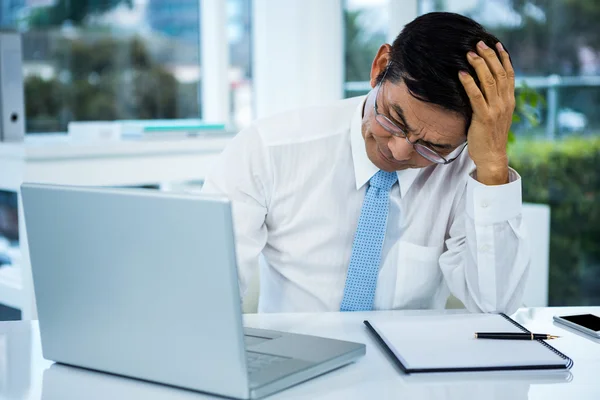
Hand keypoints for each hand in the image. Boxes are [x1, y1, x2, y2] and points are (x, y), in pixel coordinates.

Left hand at [458, 41, 514, 184]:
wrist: (492, 156)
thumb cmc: (489, 136)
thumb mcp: (495, 115)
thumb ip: (492, 101)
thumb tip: (483, 87)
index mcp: (509, 101)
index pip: (509, 74)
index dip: (503, 58)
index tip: (496, 44)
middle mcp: (505, 102)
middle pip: (499, 73)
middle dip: (489, 56)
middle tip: (479, 43)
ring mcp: (496, 109)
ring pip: (489, 81)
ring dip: (479, 65)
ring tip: (470, 53)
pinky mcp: (484, 117)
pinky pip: (476, 96)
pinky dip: (469, 83)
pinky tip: (462, 73)